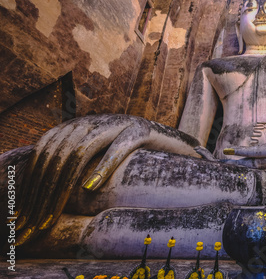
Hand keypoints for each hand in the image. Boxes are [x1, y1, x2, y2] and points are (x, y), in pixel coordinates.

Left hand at [15, 114, 199, 244]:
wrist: (163, 135)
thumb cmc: (126, 150)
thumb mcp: (94, 154)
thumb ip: (69, 163)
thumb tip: (38, 190)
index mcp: (78, 124)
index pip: (45, 151)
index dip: (33, 181)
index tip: (26, 212)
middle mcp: (93, 120)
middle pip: (59, 155)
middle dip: (45, 191)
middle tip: (38, 221)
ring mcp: (116, 124)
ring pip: (81, 152)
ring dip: (65, 183)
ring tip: (56, 210)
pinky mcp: (138, 131)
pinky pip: (117, 150)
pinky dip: (101, 168)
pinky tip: (90, 187)